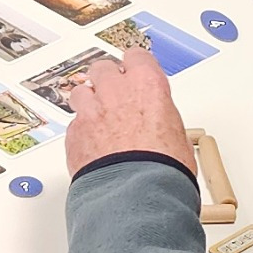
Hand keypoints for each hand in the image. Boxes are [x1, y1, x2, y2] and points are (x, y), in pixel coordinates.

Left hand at [64, 44, 195, 182]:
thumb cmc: (164, 169)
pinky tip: (93, 146)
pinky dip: (81, 132)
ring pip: (82, 92)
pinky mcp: (74, 133)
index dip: (135, 66)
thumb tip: (160, 125)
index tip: (135, 71)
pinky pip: (74, 123)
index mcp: (147, 85)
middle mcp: (116, 92)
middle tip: (115, 97)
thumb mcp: (178, 136)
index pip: (136, 57)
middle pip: (103, 68)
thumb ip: (162, 118)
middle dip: (108, 81)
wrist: (138, 196)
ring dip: (89, 103)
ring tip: (100, 122)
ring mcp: (91, 111)